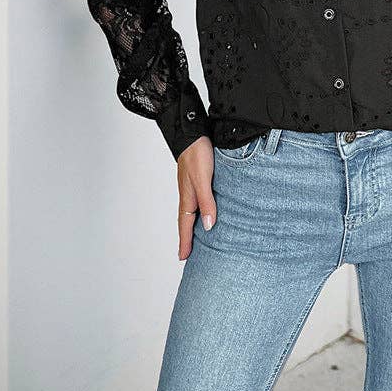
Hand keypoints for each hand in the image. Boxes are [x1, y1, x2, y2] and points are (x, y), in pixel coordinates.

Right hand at [176, 135, 215, 259]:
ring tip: (198, 237)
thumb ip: (207, 202)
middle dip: (187, 238)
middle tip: (188, 254)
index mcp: (188, 198)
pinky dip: (201, 210)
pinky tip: (208, 210)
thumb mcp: (203, 180)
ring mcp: (192, 187)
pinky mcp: (199, 179)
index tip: (183, 258)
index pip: (185, 226)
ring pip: (193, 211)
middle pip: (187, 221)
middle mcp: (189, 194)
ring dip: (194, 225)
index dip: (185, 242)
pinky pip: (199, 201)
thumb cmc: (197, 154)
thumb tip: (208, 226)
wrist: (193, 132)